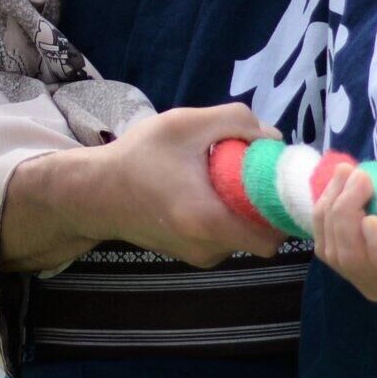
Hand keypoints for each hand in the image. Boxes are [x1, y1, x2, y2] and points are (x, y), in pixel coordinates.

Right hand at [3, 103, 282, 272]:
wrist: (94, 192)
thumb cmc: (138, 157)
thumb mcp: (185, 123)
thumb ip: (236, 121)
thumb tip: (273, 138)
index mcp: (208, 221)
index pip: (272, 238)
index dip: (281, 210)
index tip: (274, 180)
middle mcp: (207, 249)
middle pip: (260, 232)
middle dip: (261, 203)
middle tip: (247, 170)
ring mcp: (198, 256)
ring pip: (241, 233)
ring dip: (241, 208)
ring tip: (218, 177)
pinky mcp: (189, 254)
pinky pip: (223, 236)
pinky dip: (223, 215)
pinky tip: (203, 191)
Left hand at [307, 152, 376, 308]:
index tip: (371, 218)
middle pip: (362, 266)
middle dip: (348, 218)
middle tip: (358, 175)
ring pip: (339, 258)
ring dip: (332, 211)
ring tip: (346, 172)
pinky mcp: (358, 272)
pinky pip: (329, 250)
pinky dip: (325, 216)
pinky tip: (338, 185)